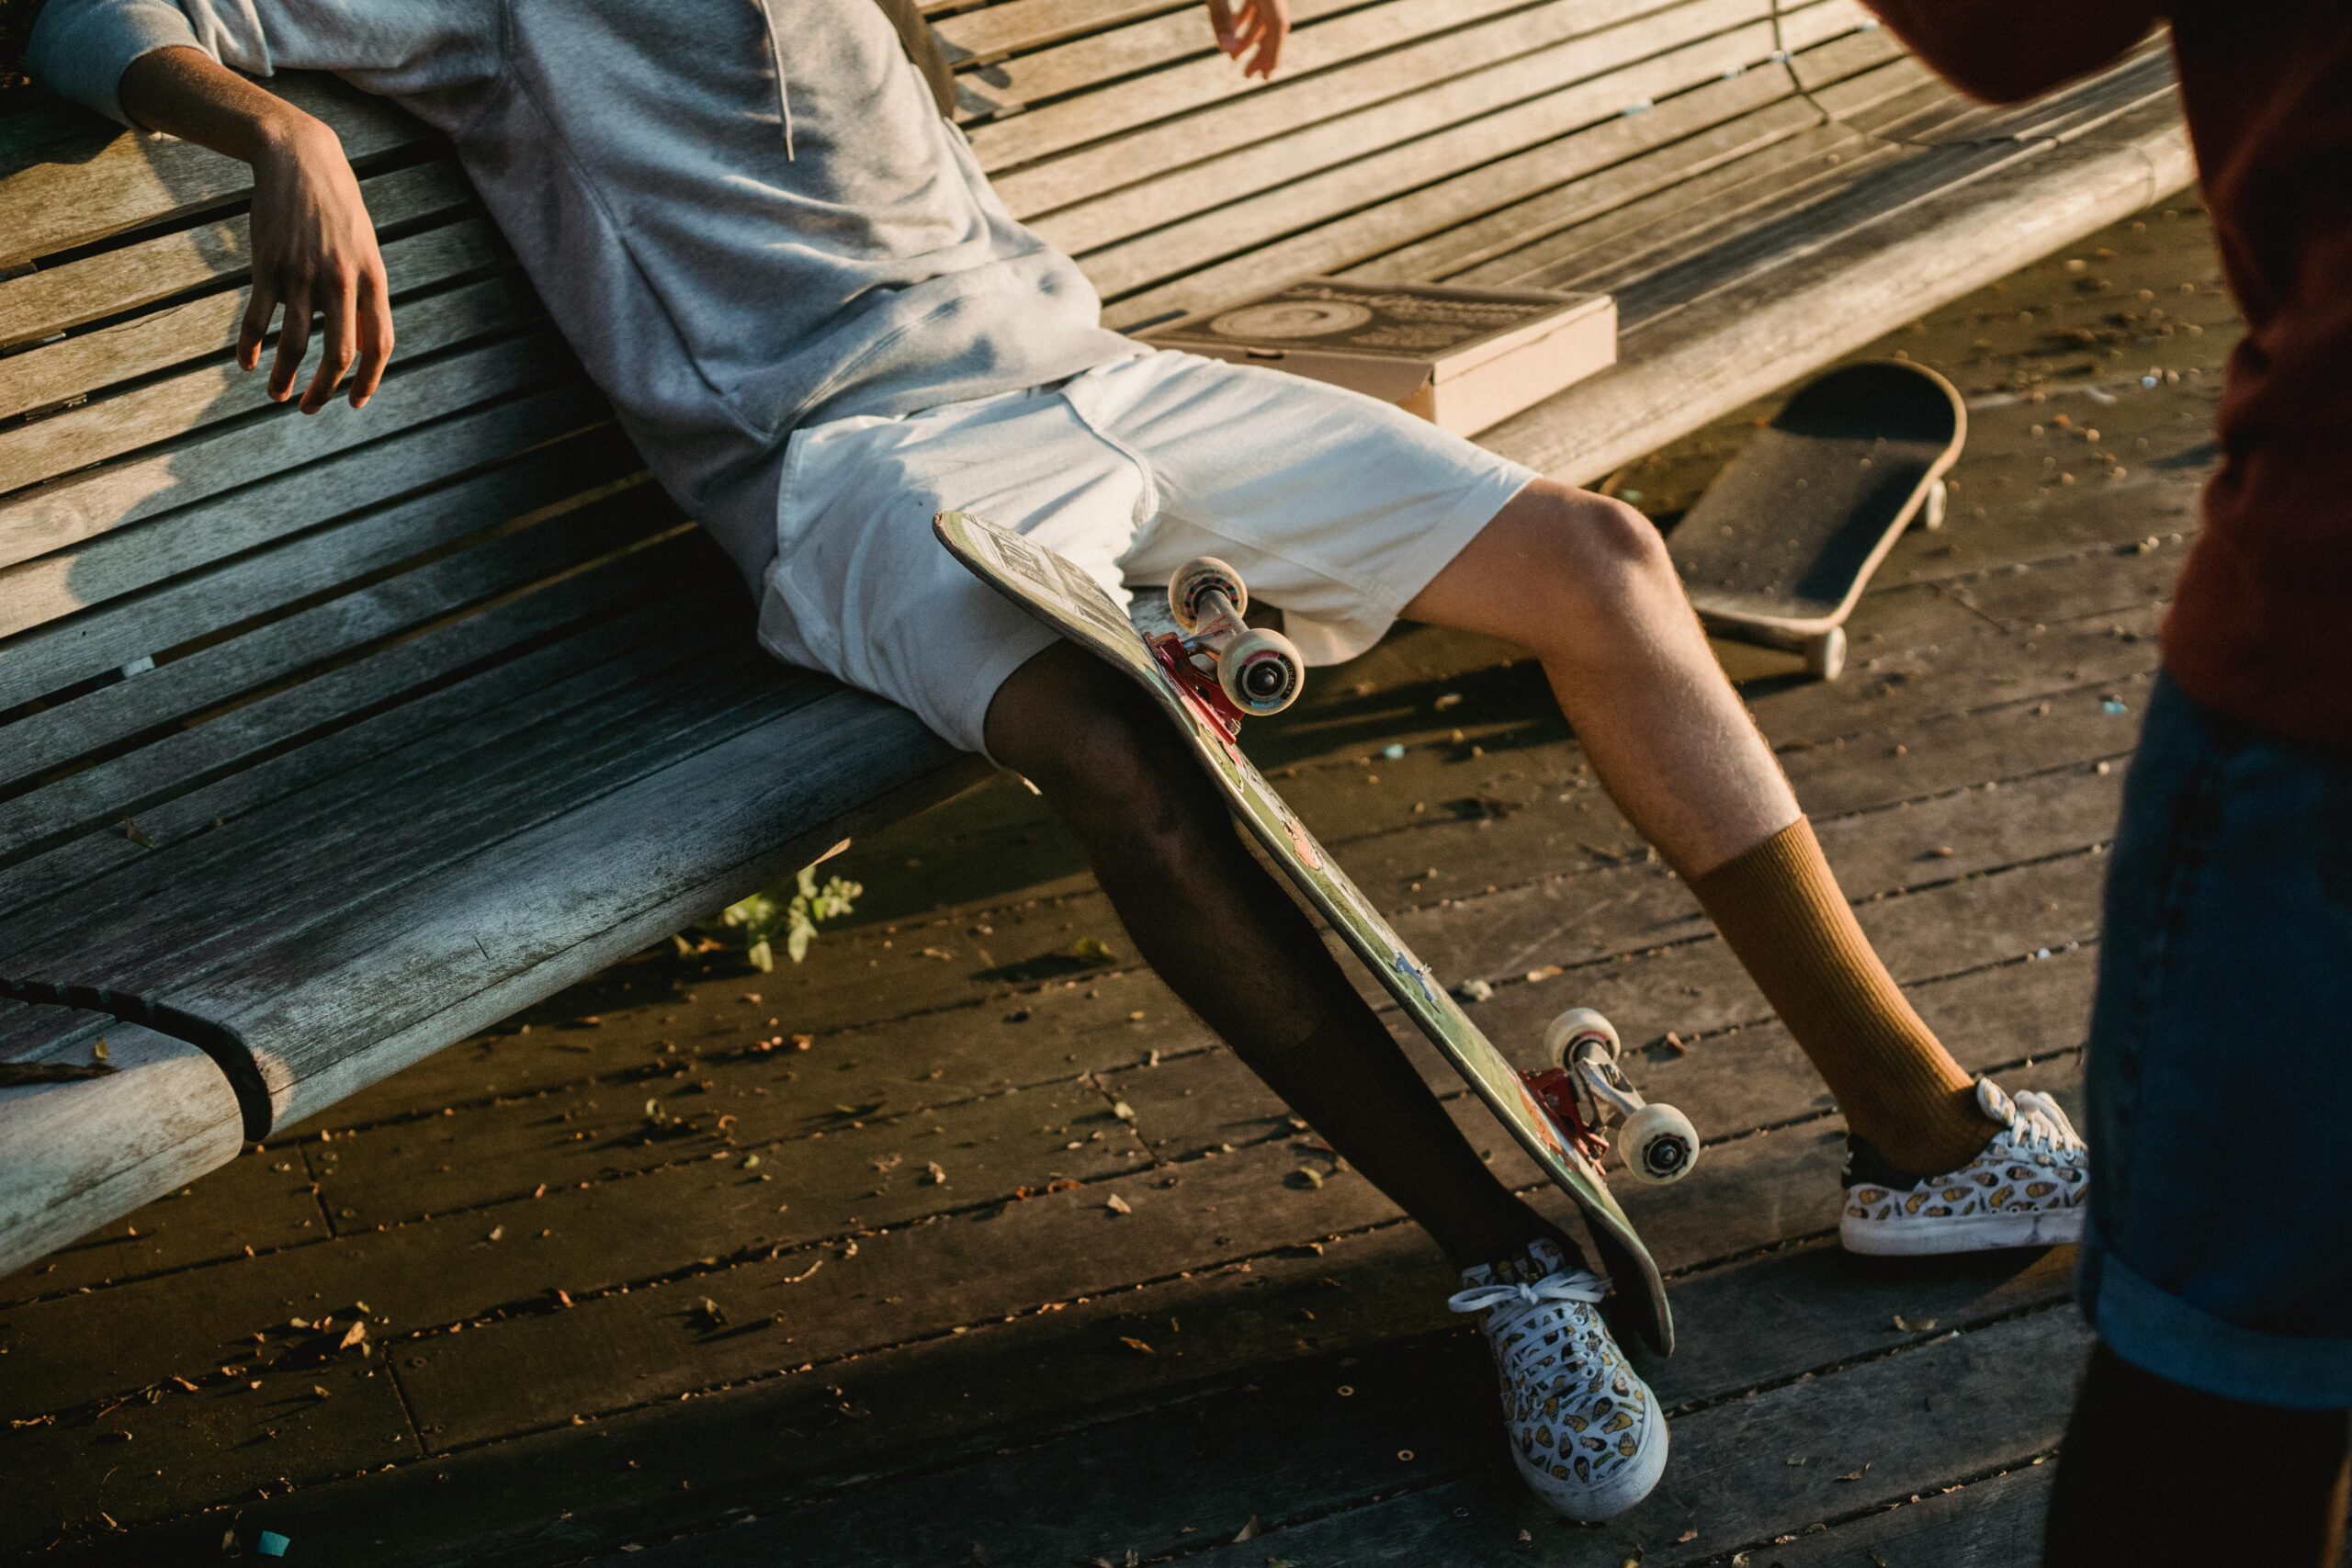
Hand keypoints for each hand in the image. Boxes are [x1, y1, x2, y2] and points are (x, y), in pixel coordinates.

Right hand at [241, 116, 393, 412]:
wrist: (299, 158)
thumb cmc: (337, 209)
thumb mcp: (364, 248)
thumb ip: (365, 293)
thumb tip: (362, 344)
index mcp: (373, 279)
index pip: (379, 344)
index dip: (369, 381)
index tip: (354, 402)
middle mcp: (341, 281)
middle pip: (340, 354)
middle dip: (324, 390)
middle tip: (310, 408)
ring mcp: (302, 274)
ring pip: (296, 343)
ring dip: (285, 377)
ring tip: (277, 394)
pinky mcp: (267, 266)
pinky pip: (258, 318)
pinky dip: (251, 346)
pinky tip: (246, 363)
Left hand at [1207, 0, 1287, 78]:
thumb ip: (1220, 17)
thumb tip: (1225, 49)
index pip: (1276, 24)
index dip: (1273, 52)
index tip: (1266, 77)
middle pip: (1272, 23)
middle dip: (1261, 51)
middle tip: (1247, 76)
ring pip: (1262, 16)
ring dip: (1249, 39)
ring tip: (1234, 59)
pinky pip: (1254, 4)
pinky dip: (1244, 21)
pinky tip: (1230, 35)